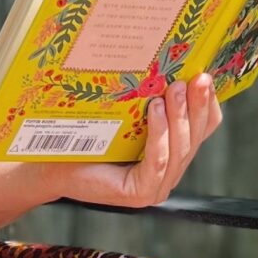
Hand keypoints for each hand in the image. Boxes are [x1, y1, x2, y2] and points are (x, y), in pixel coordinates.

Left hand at [58, 73, 224, 210]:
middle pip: (195, 137)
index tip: (206, 75)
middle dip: (197, 106)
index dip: (208, 103)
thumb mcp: (128, 111)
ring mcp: (156, 188)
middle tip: (198, 78)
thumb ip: (153, 98)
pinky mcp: (139, 194)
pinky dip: (160, 134)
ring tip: (175, 88)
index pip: (203, 127)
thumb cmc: (86, 133)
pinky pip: (157, 161)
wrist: (50, 161)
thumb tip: (172, 63)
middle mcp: (169, 172)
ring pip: (179, 149)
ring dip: (180, 116)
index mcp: (171, 152)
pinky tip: (155, 109)